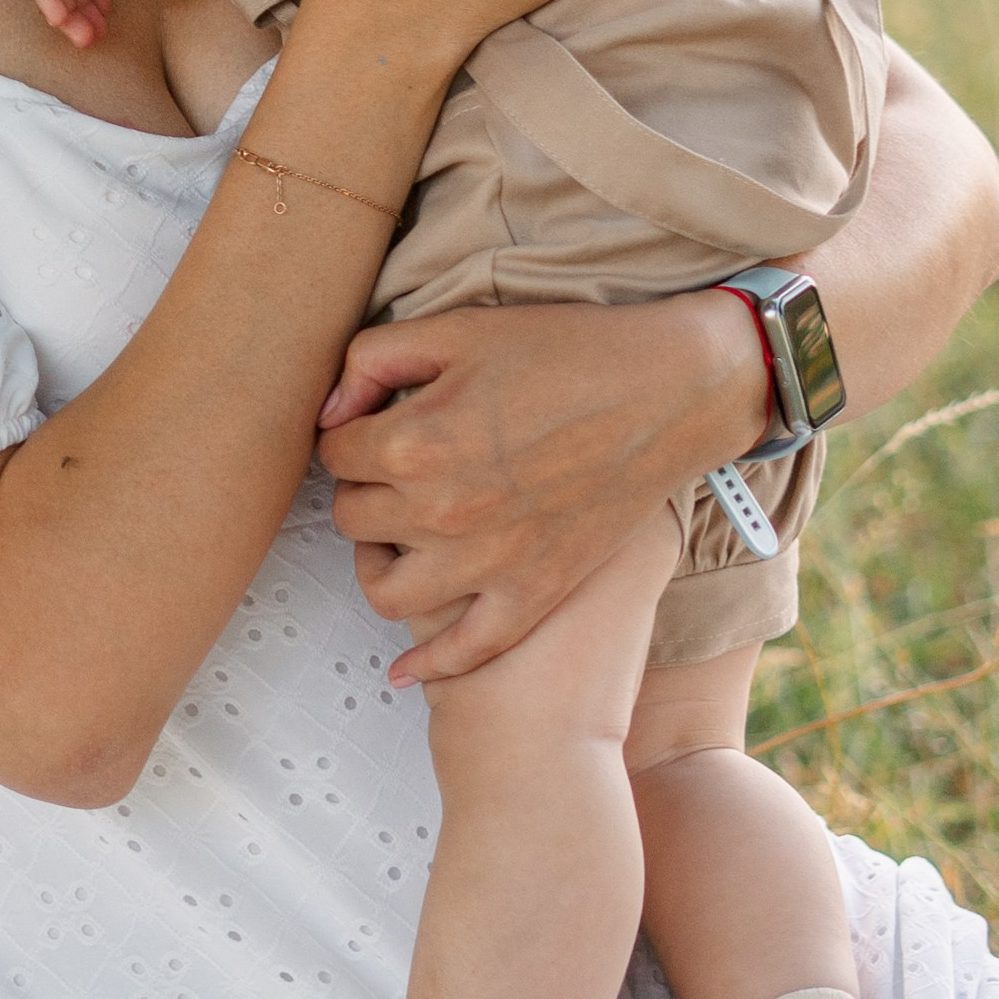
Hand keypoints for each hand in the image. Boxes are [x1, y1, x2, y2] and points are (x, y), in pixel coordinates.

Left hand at [319, 291, 766, 683]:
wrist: (670, 390)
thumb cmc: (568, 351)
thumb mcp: (458, 329)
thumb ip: (371, 361)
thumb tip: (329, 411)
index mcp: (414, 442)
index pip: (335, 454)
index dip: (351, 433)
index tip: (375, 424)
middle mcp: (440, 512)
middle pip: (353, 518)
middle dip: (365, 488)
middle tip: (395, 468)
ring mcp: (486, 564)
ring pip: (386, 591)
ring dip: (382, 562)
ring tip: (402, 535)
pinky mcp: (531, 594)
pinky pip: (464, 651)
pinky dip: (428, 664)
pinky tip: (405, 669)